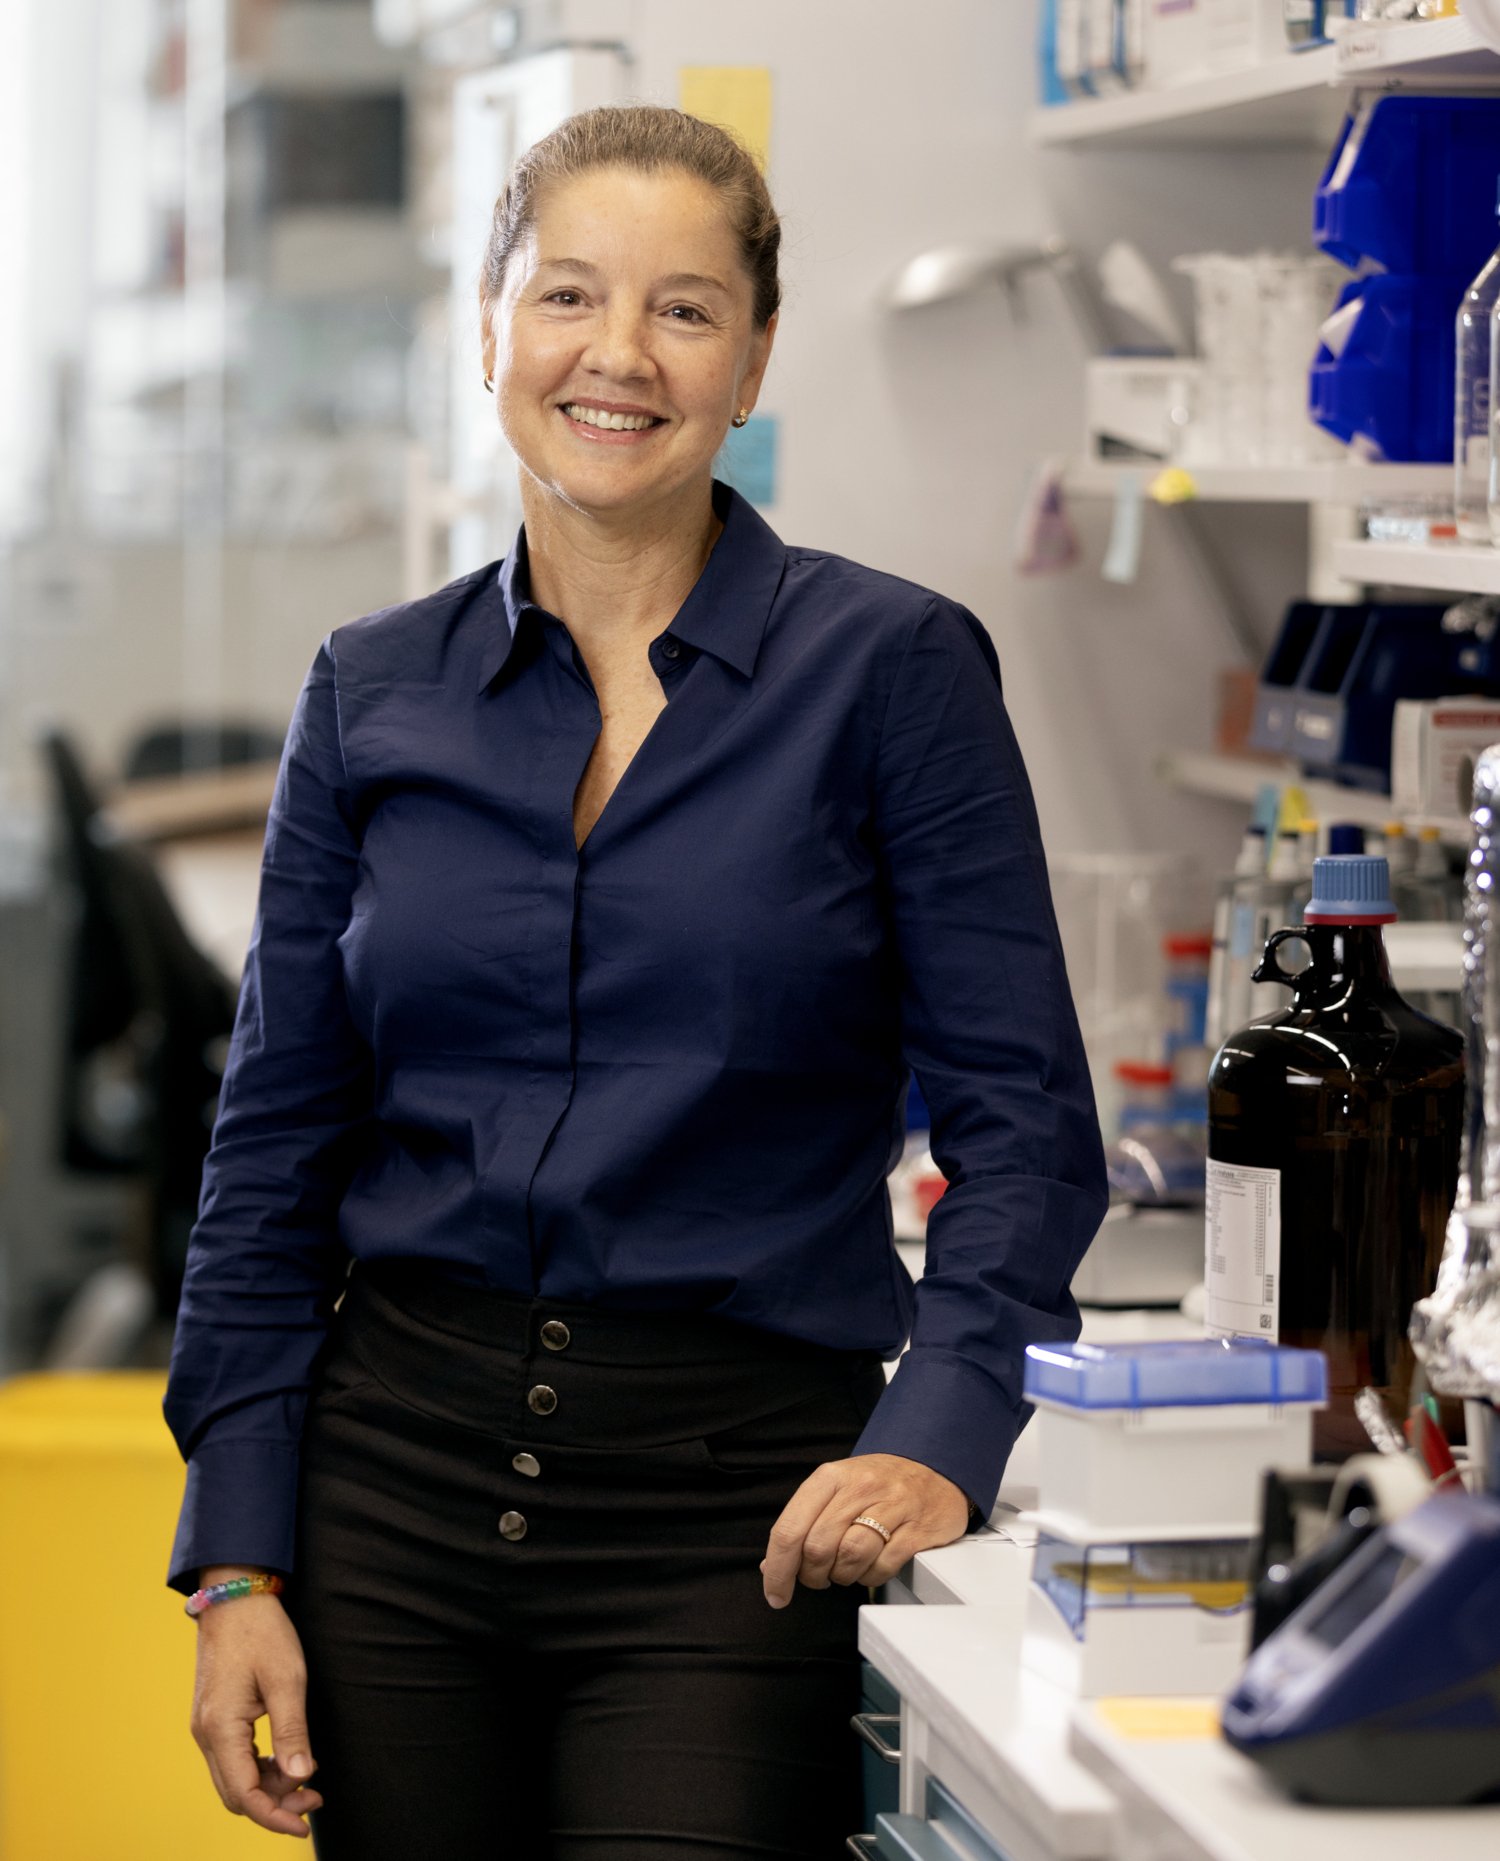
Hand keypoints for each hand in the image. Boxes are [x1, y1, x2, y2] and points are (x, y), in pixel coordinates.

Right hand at [190, 1572, 322, 1838]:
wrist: (234, 1596)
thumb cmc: (262, 1632)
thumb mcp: (286, 1679)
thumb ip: (292, 1732)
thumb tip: (302, 1778)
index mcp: (220, 1729)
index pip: (244, 1795)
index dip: (274, 1816)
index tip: (306, 1823)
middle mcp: (206, 1735)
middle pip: (236, 1794)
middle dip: (275, 1805)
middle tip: (315, 1799)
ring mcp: (206, 1727)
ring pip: (234, 1779)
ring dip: (268, 1787)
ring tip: (307, 1780)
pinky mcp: (214, 1718)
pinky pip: (233, 1759)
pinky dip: (259, 1769)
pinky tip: (286, 1761)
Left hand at [759, 1454, 970, 1605]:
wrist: (933, 1468)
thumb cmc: (877, 1485)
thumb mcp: (836, 1490)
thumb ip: (803, 1523)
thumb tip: (771, 1566)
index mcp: (831, 1477)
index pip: (790, 1529)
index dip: (777, 1569)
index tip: (775, 1594)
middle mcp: (860, 1487)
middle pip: (818, 1548)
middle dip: (812, 1575)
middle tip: (819, 1577)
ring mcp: (892, 1506)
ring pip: (850, 1558)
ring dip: (842, 1577)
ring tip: (846, 1569)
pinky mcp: (917, 1529)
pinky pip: (882, 1567)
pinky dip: (870, 1577)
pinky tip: (871, 1567)